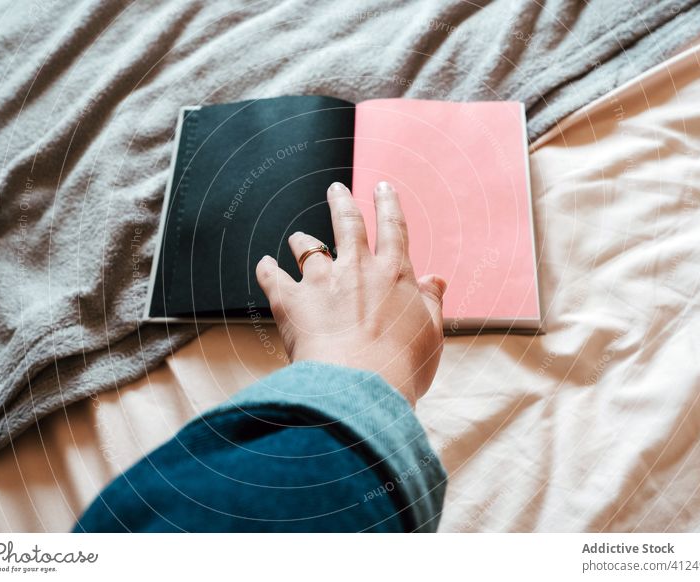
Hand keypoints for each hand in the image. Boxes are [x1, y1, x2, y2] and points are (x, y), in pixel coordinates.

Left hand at [255, 181, 445, 405]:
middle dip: (342, 203)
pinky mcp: (291, 301)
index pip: (393, 229)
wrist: (357, 386)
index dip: (388, 205)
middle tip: (336, 189)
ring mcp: (321, 282)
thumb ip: (431, 302)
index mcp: (393, 274)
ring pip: (308, 247)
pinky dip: (267, 269)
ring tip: (298, 236)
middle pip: (347, 224)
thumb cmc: (400, 366)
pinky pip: (273, 277)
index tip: (383, 188)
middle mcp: (356, 269)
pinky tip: (264, 264)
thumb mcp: (430, 333)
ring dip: (303, 240)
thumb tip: (435, 280)